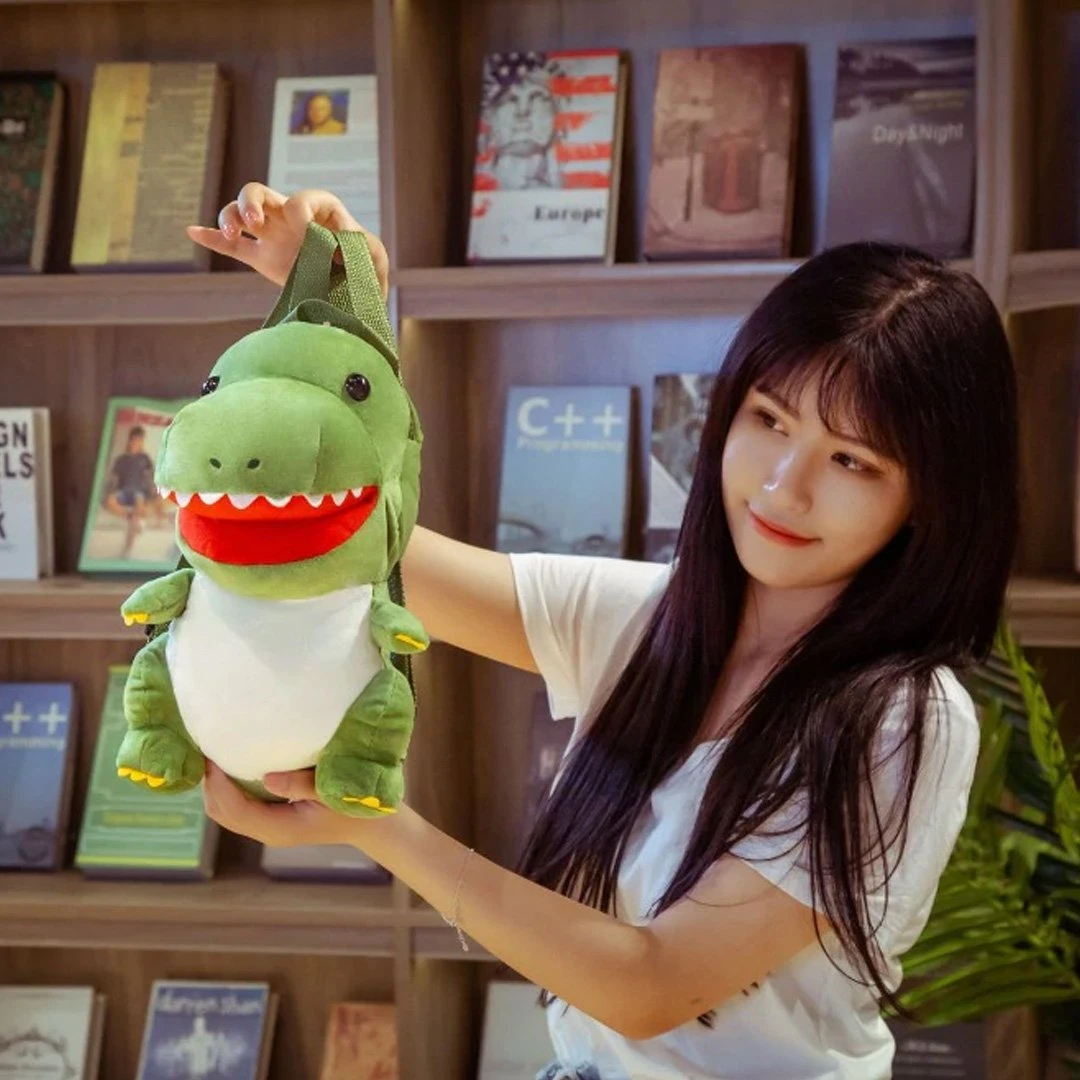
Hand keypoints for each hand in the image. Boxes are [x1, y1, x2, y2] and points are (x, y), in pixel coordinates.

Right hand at [186, 183, 389, 293]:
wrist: (354, 291)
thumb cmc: (367, 268)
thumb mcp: (372, 256)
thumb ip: (359, 246)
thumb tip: (336, 244)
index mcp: (318, 210)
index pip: (301, 199)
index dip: (300, 210)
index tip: (304, 230)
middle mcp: (289, 216)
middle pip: (258, 192)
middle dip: (251, 201)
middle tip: (254, 220)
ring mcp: (271, 236)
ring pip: (239, 214)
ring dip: (229, 218)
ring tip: (231, 232)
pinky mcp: (261, 257)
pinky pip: (231, 245)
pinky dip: (211, 238)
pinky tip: (193, 232)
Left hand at [201, 760, 357, 847]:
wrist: (372, 825)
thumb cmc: (356, 803)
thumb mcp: (334, 790)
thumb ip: (302, 785)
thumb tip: (266, 777)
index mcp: (280, 828)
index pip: (235, 810)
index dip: (218, 783)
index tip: (212, 754)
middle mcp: (268, 832)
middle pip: (220, 812)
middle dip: (209, 783)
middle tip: (208, 747)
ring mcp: (268, 828)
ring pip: (225, 811)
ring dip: (216, 784)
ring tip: (216, 752)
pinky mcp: (271, 820)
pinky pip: (237, 806)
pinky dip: (227, 787)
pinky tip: (232, 765)